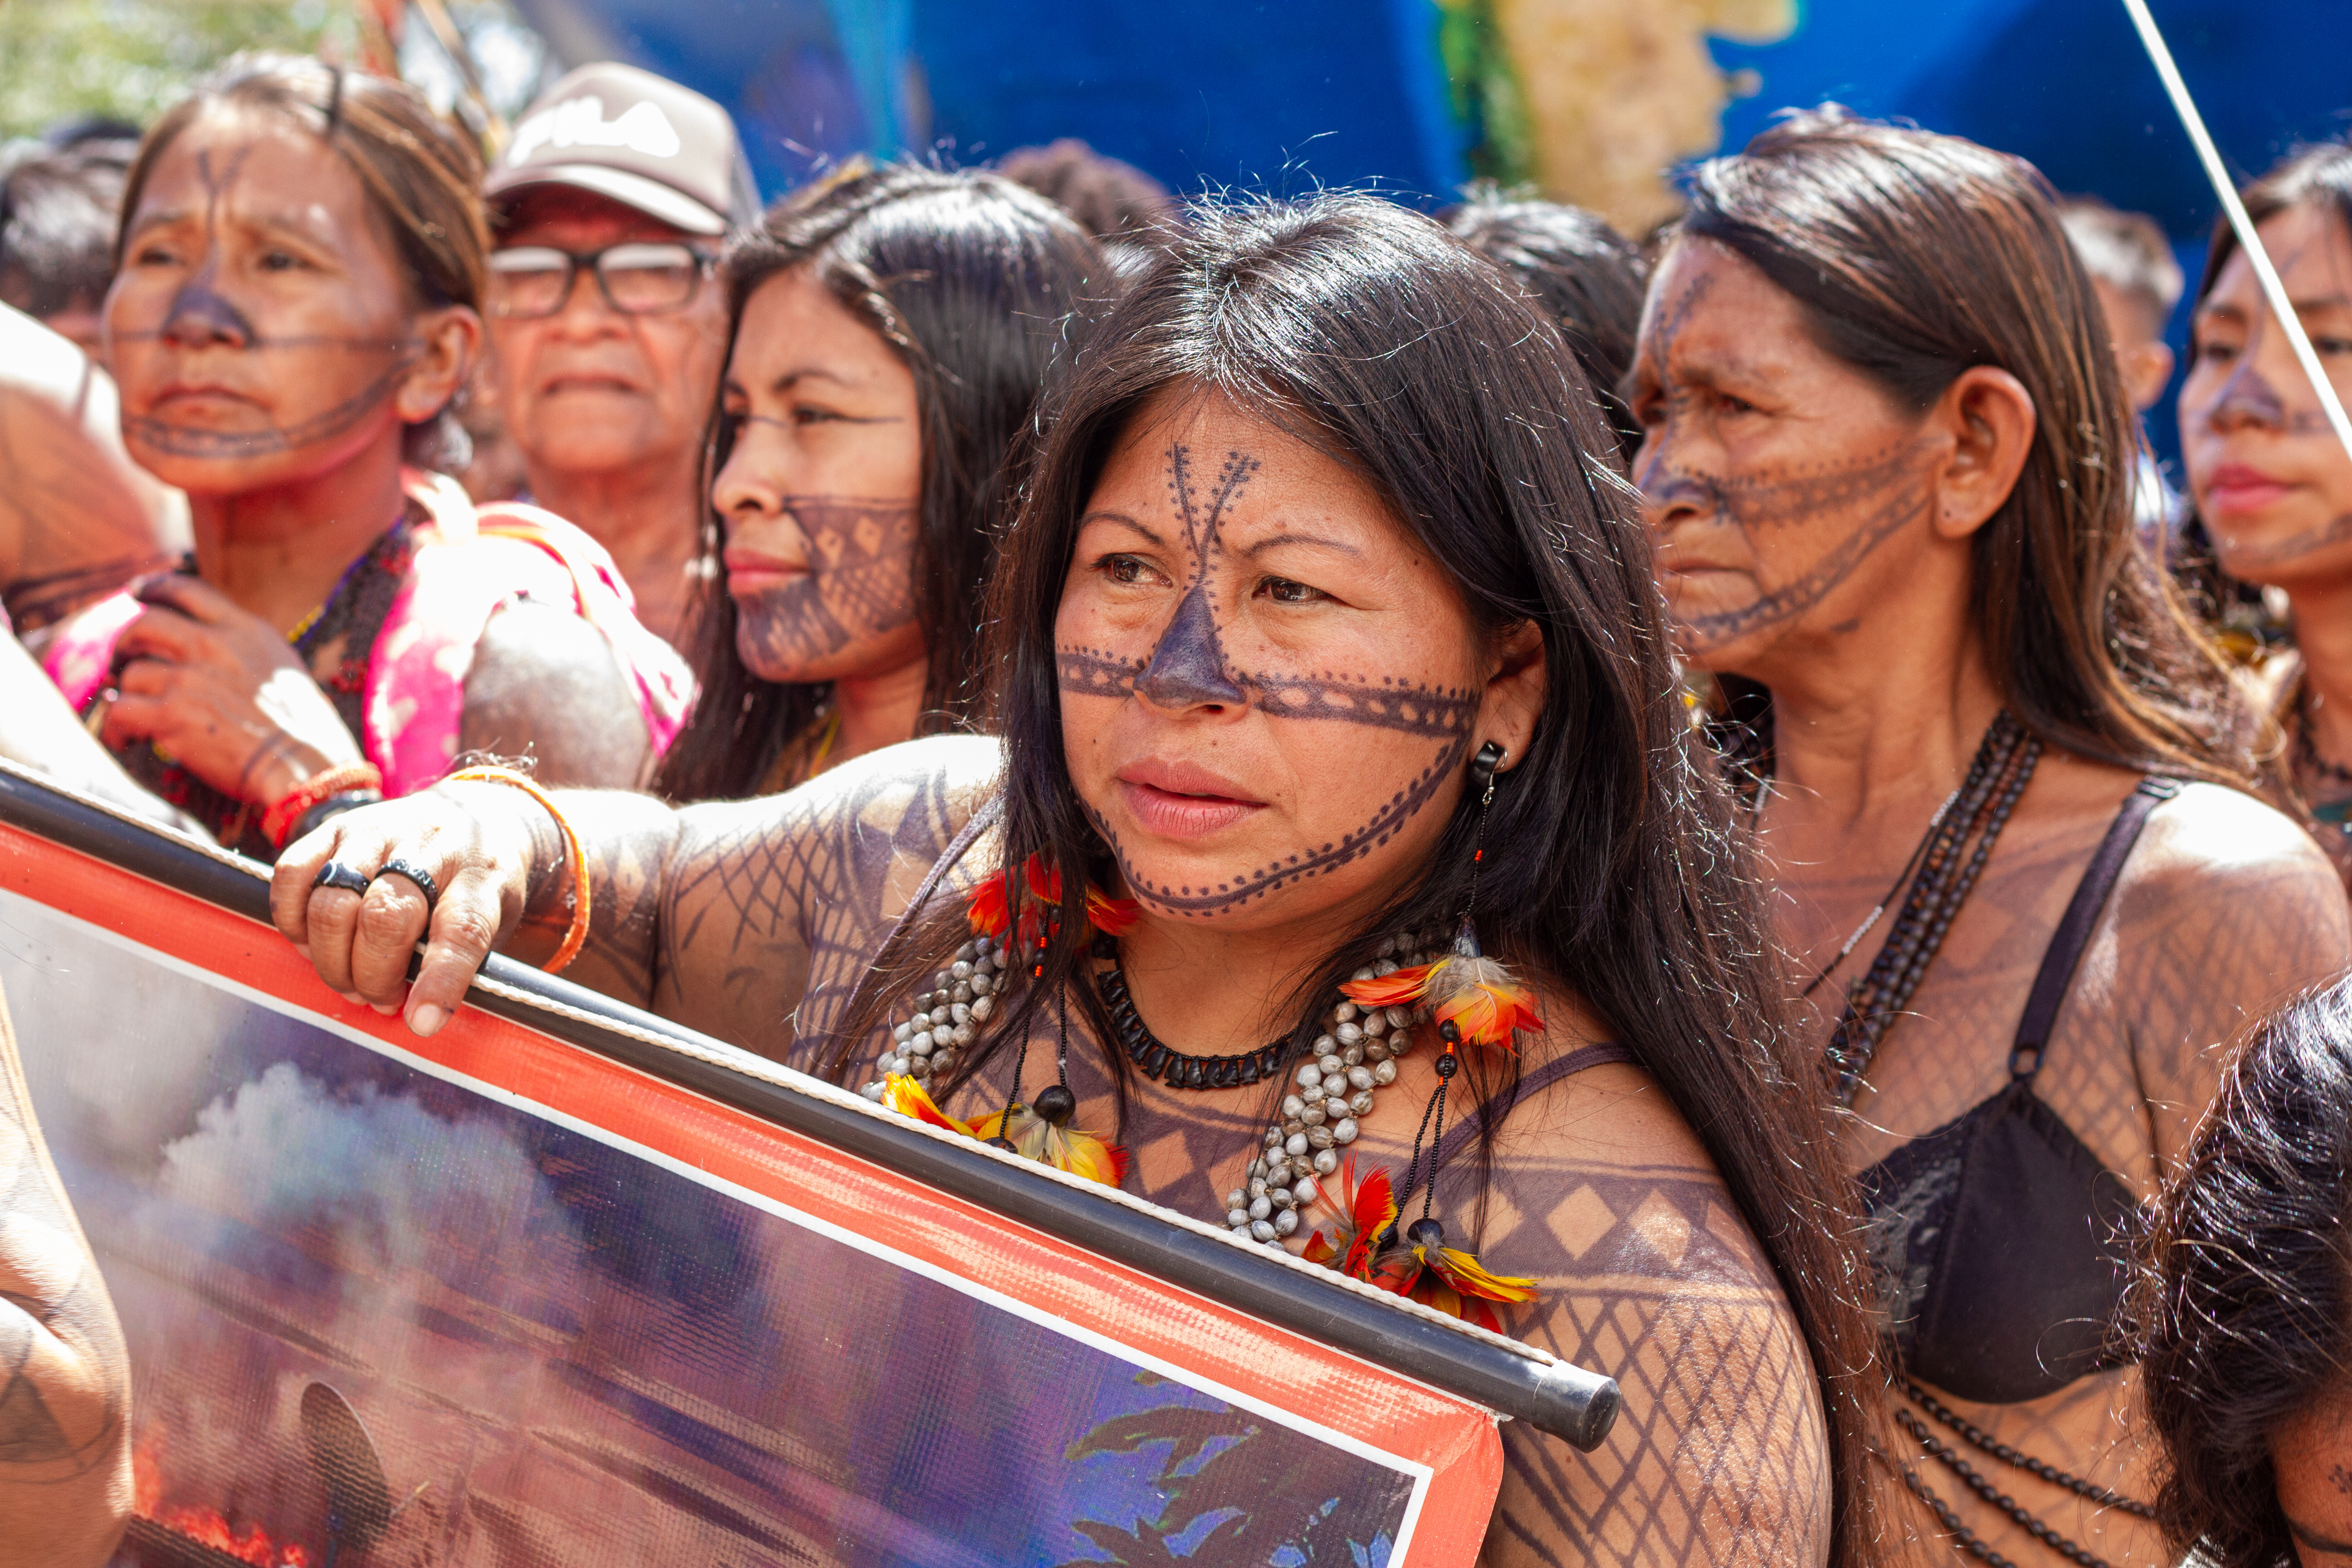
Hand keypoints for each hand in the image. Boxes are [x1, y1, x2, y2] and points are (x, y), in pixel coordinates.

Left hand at [99, 575, 365, 806]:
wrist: (306, 765)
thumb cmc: (305, 727)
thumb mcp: (284, 667)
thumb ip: (245, 649)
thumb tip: (213, 648)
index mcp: (244, 630)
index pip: (187, 590)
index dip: (155, 588)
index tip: (136, 593)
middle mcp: (212, 645)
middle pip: (144, 623)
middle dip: (125, 643)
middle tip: (122, 662)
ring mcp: (189, 679)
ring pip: (131, 673)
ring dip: (127, 695)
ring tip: (134, 716)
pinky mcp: (171, 715)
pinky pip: (120, 711)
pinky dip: (116, 728)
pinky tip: (125, 739)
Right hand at [270, 786, 545, 1034]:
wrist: (475, 814)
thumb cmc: (478, 885)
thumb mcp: (496, 920)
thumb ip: (461, 961)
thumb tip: (417, 1016)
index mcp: (481, 876)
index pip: (462, 929)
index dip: (439, 981)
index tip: (421, 1023)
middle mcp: (429, 846)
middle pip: (384, 917)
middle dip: (372, 976)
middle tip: (379, 1001)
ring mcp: (378, 831)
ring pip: (333, 900)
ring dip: (331, 958)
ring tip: (348, 982)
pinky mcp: (335, 826)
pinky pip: (292, 874)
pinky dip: (293, 921)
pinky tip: (313, 943)